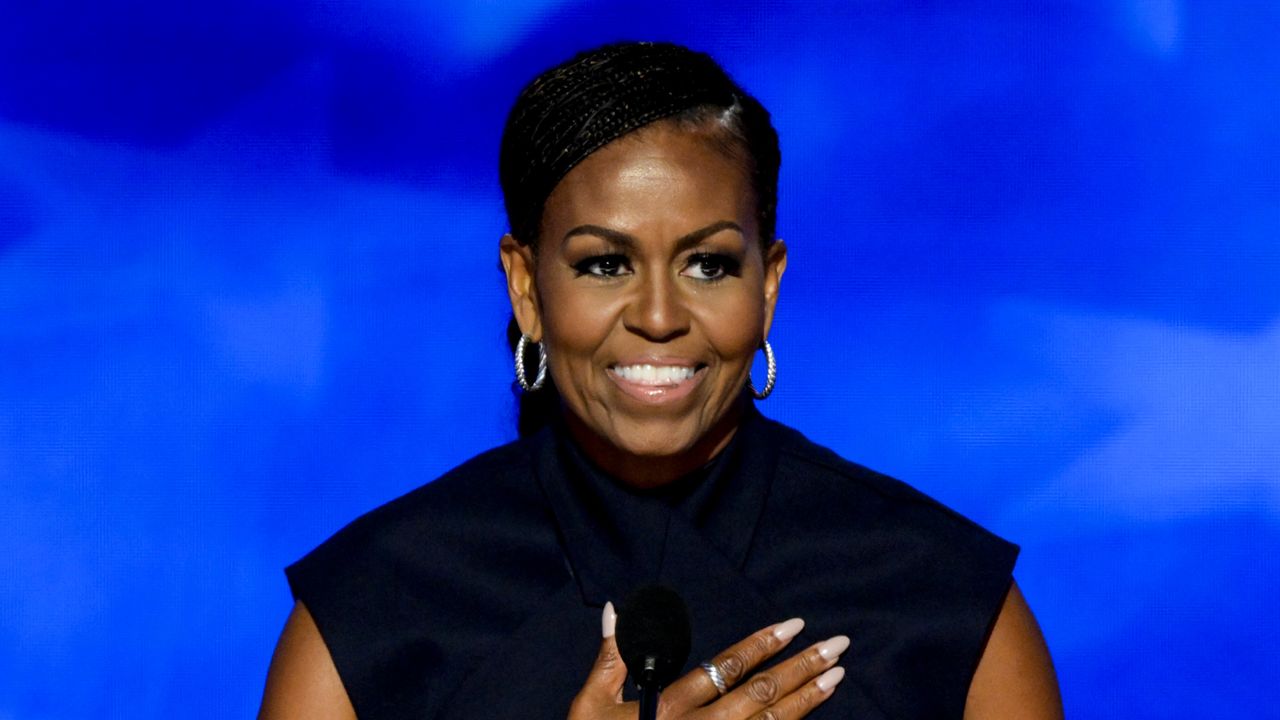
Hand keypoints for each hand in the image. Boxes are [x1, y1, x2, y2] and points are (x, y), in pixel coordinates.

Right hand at [569, 602, 846, 719]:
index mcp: (670, 709)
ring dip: (807, 700)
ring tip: (837, 676)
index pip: (725, 668)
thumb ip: (611, 658)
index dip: (761, 645)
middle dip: (802, 668)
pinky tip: (811, 718)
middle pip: (760, 695)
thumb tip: (615, 608)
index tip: (795, 624)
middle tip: (838, 645)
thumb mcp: (590, 706)